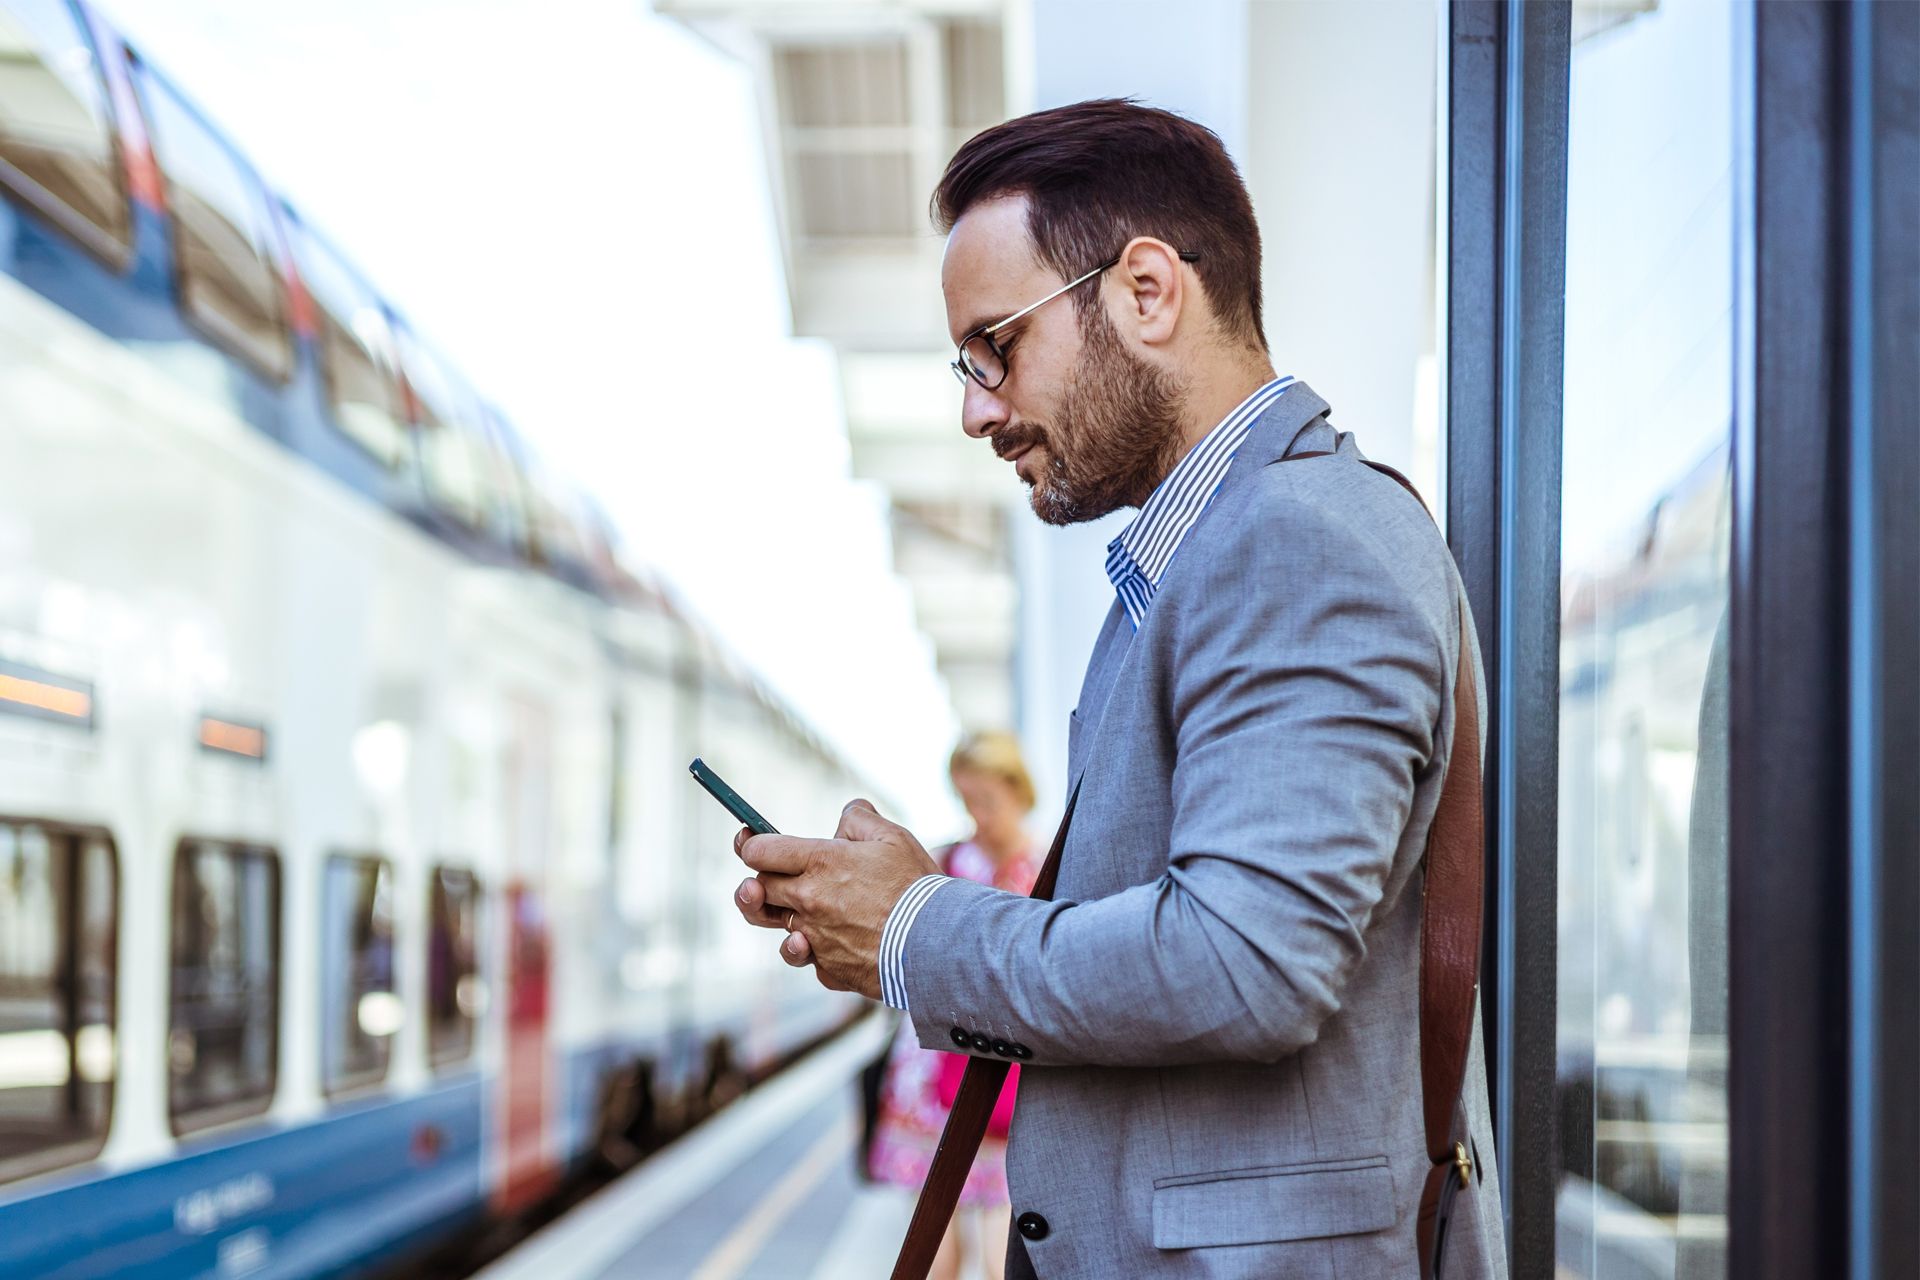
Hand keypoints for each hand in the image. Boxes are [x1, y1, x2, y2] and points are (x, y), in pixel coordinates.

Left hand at [732, 799, 939, 999]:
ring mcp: (815, 939)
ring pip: (777, 930)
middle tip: (765, 878)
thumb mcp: (893, 836)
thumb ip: (859, 819)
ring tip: (793, 917)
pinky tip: (838, 943)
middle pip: (758, 890)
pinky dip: (819, 951)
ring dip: (779, 920)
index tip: (750, 841)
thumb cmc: (916, 885)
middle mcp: (809, 901)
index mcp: (819, 863)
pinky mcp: (830, 969)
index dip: (750, 843)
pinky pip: (812, 959)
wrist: (938, 943)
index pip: (759, 851)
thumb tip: (846, 814)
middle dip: (757, 882)